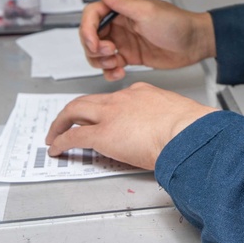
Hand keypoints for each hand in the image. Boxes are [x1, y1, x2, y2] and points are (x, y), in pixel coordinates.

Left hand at [45, 83, 216, 170]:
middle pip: (88, 100)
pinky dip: (61, 142)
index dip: (104, 109)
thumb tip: (170, 132)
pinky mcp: (102, 134)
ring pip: (75, 111)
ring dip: (61, 123)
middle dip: (73, 111)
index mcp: (141, 93)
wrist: (187, 130)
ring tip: (54, 134)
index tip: (102, 118)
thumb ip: (167, 119)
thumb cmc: (189, 127)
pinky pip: (74, 136)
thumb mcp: (177, 114)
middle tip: (65, 121)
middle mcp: (122, 99)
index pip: (115, 98)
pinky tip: (56, 149)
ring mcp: (110, 115)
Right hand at [80, 0, 215, 80]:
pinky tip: (120, 72)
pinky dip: (109, 71)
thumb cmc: (177, 23)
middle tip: (110, 53)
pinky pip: (110, 65)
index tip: (95, 43)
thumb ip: (119, 0)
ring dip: (100, 62)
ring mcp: (124, 40)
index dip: (87, 29)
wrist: (195, 43)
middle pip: (90, 35)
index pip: (92, 15)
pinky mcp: (130, 56)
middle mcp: (120, 23)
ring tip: (116, 63)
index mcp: (122, 9)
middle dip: (94, 48)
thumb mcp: (146, 11)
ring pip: (97, 52)